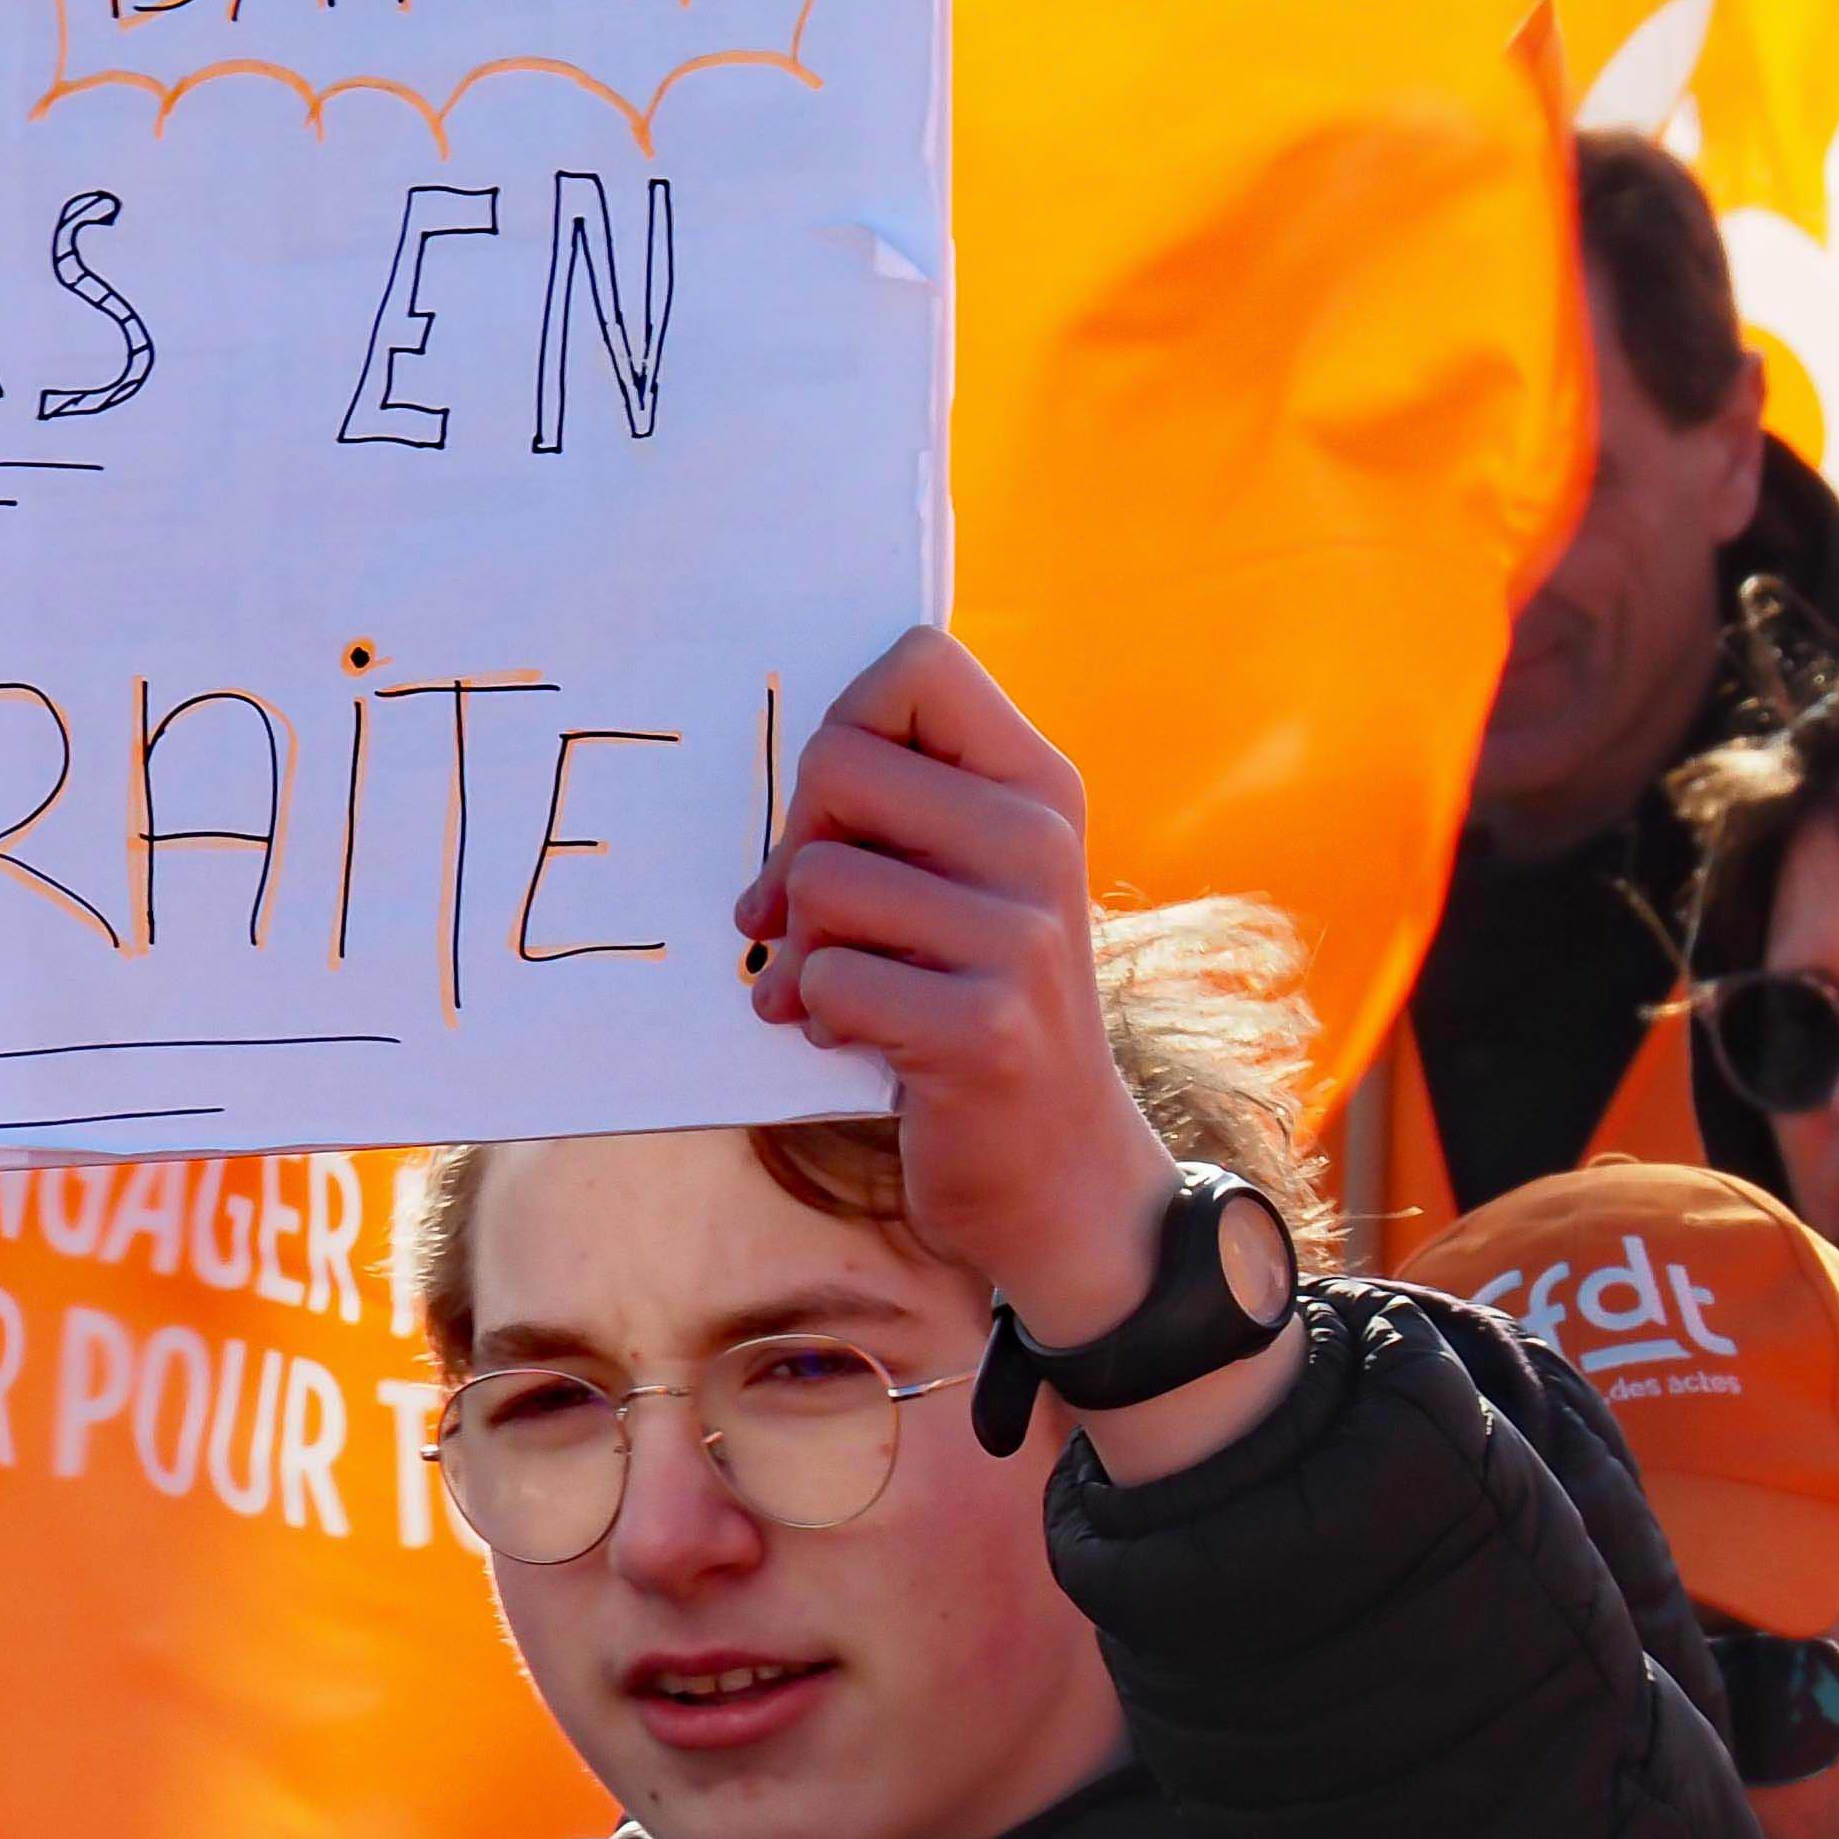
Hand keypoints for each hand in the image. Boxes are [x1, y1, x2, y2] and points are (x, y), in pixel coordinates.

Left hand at [737, 628, 1190, 1345]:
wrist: (1057, 1175)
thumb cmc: (974, 1011)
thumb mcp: (964, 889)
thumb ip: (899, 816)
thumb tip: (781, 795)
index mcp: (1038, 786)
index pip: (918, 663)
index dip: (844, 727)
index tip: (838, 811)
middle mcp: (1042, 844)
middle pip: (838, 762)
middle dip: (793, 848)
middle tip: (803, 920)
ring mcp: (1021, 938)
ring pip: (819, 880)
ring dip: (800, 953)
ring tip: (840, 995)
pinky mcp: (983, 1029)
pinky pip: (827, 981)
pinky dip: (816, 1019)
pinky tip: (860, 1043)